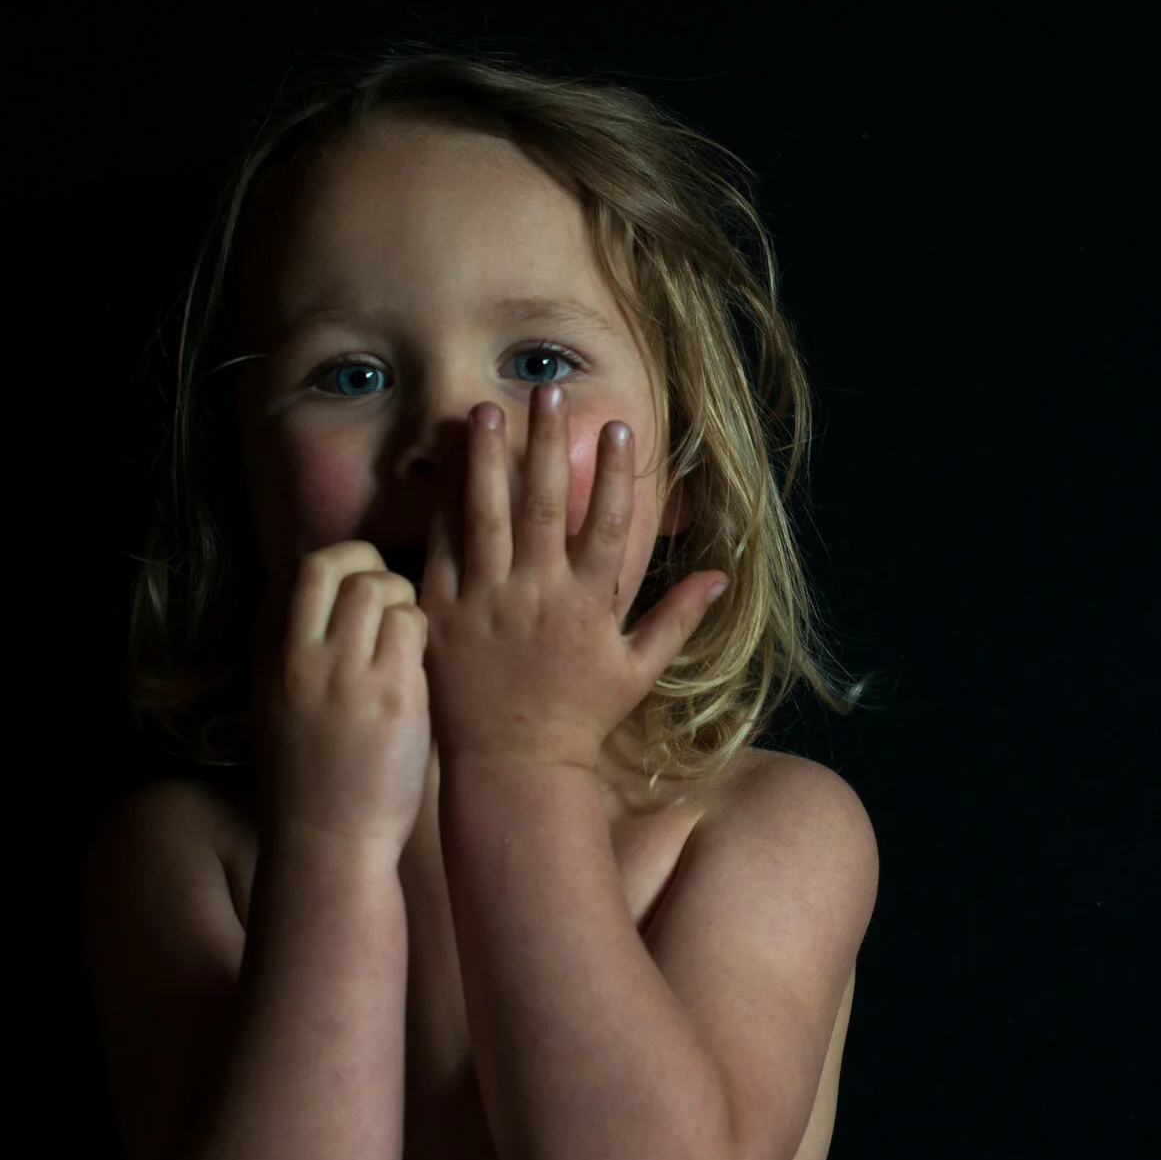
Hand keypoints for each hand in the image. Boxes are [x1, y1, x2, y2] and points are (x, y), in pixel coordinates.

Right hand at [251, 542, 430, 850]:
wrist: (326, 841)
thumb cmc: (308, 779)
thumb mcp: (274, 706)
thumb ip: (291, 653)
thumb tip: (328, 604)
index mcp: (264, 659)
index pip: (290, 577)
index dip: (329, 568)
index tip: (351, 586)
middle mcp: (296, 658)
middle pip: (325, 563)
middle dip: (363, 559)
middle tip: (386, 586)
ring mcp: (343, 673)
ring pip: (377, 586)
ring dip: (401, 597)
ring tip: (406, 631)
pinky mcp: (391, 693)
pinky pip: (413, 625)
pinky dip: (421, 630)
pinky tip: (420, 661)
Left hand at [419, 383, 727, 770]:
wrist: (512, 768)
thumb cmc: (579, 719)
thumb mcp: (637, 672)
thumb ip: (676, 620)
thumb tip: (719, 576)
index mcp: (587, 608)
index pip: (605, 528)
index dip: (613, 476)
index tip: (618, 427)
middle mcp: (536, 598)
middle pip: (541, 507)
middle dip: (545, 444)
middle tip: (546, 391)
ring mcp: (485, 604)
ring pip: (484, 517)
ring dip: (487, 460)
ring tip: (486, 410)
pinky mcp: (443, 614)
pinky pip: (441, 550)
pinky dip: (444, 507)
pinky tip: (447, 468)